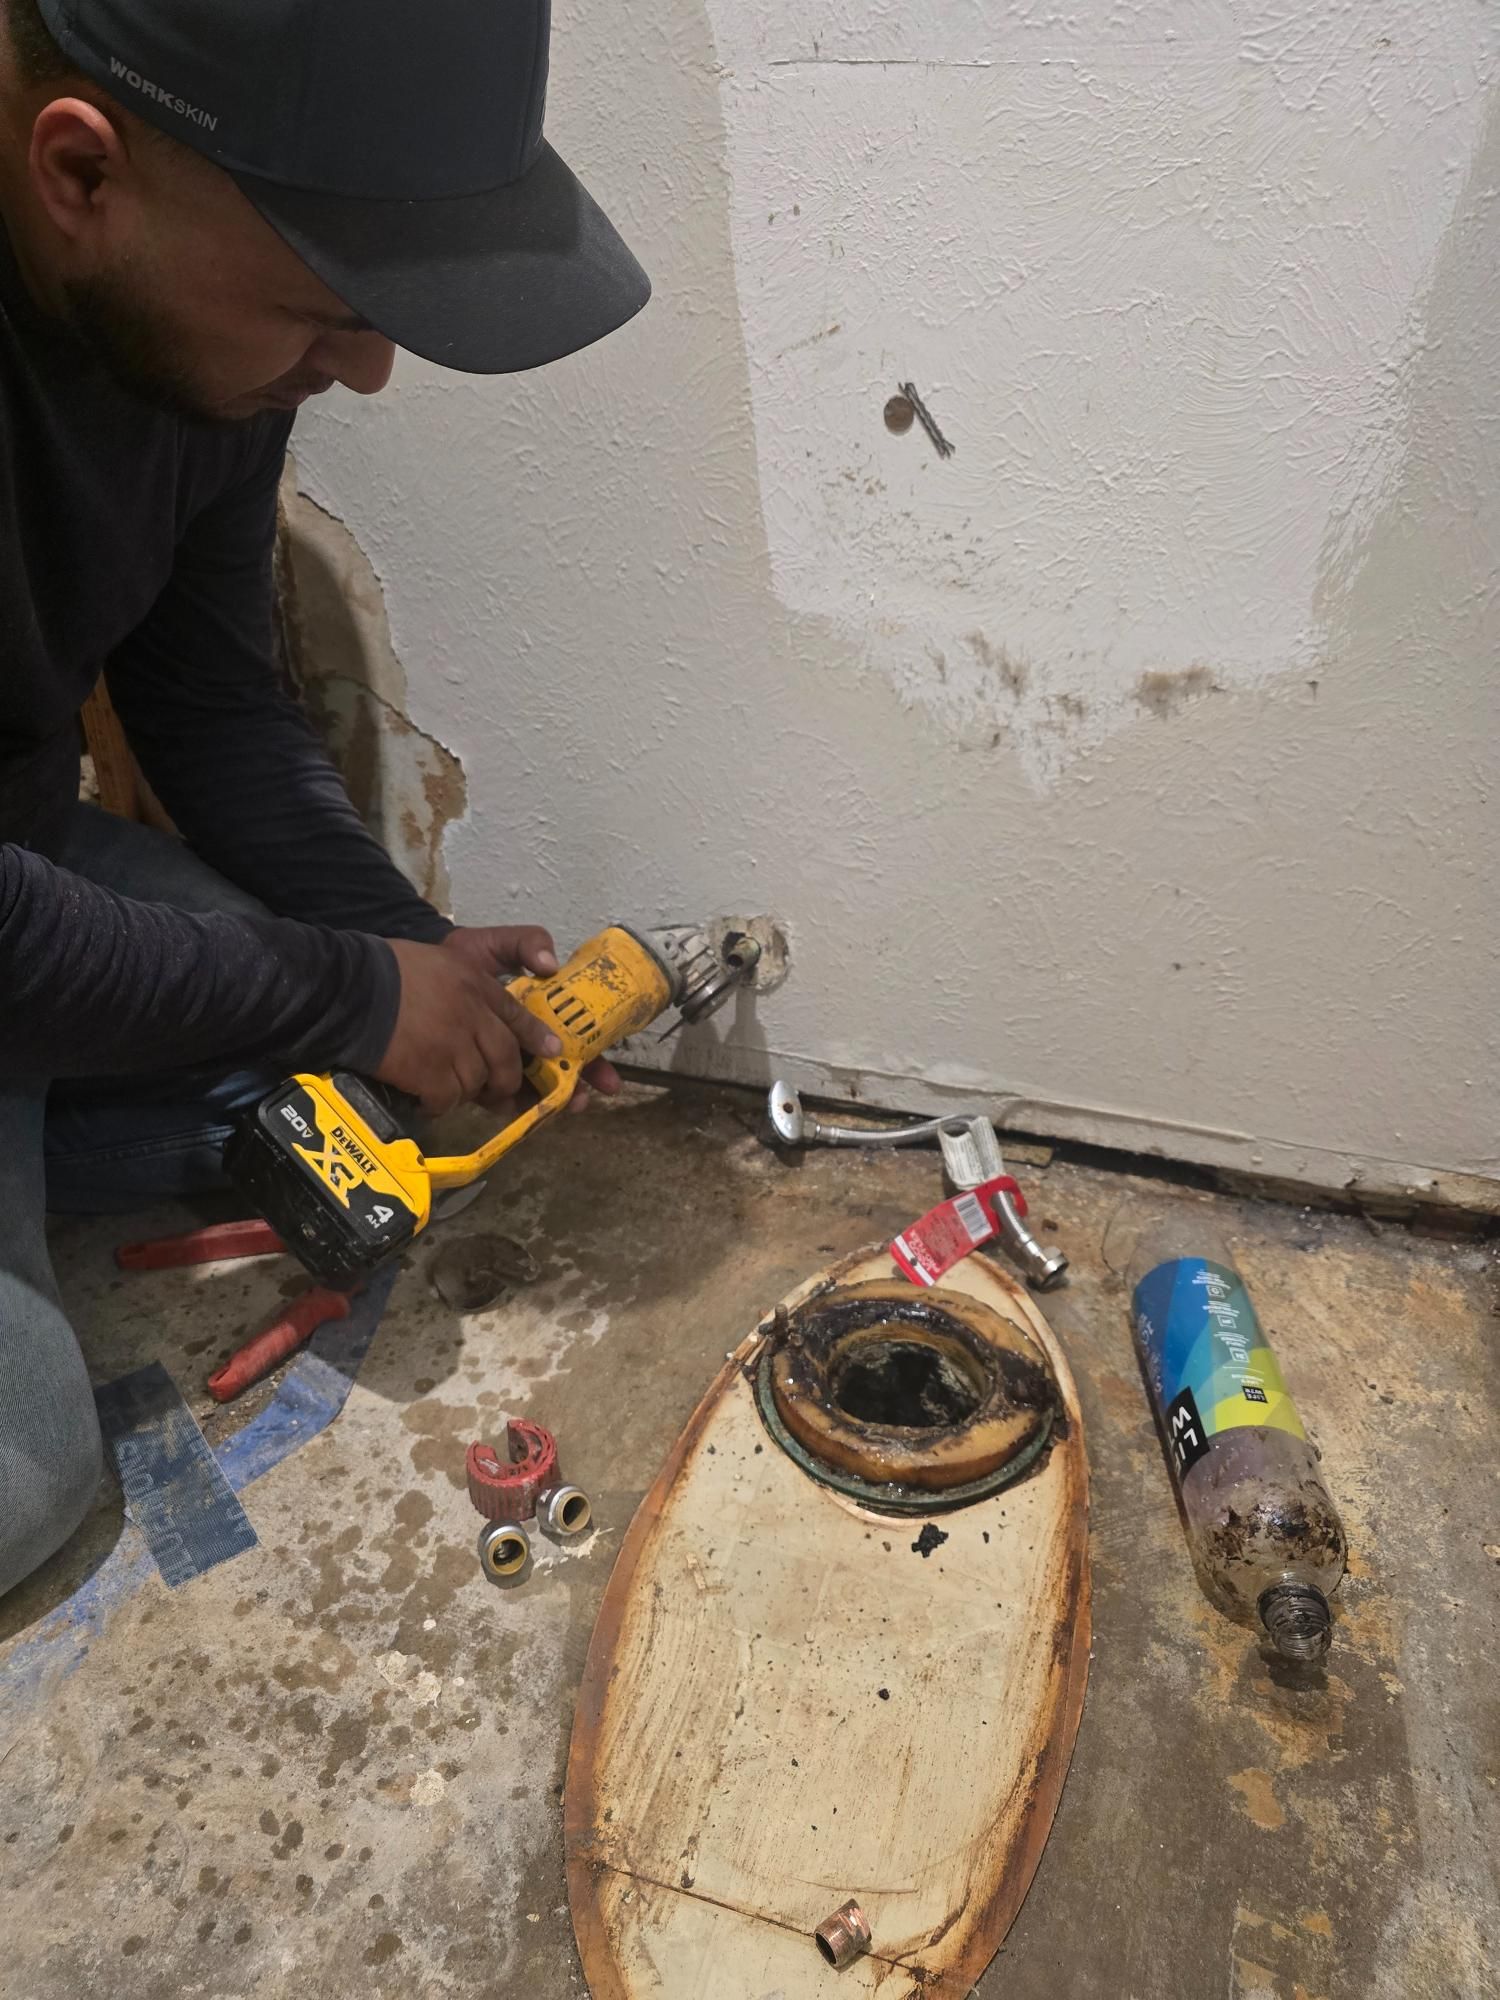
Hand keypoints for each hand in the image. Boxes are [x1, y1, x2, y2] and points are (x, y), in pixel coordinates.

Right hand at [374, 936, 562, 1116]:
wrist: (350, 990)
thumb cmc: (388, 970)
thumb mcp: (439, 959)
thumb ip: (469, 978)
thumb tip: (484, 1007)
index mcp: (474, 985)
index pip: (516, 1015)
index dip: (535, 1036)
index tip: (552, 1051)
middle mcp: (471, 1015)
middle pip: (505, 1059)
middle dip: (507, 1080)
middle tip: (499, 1091)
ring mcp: (452, 1046)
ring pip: (477, 1083)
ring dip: (465, 1091)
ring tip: (448, 1088)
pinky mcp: (430, 1072)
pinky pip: (447, 1100)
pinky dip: (438, 1104)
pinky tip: (426, 1098)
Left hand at [442, 927, 621, 1112]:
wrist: (417, 974)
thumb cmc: (463, 958)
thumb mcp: (497, 943)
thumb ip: (526, 943)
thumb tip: (552, 965)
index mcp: (539, 1013)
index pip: (574, 1038)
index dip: (593, 1058)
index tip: (607, 1077)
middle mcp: (526, 1039)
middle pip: (560, 1068)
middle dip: (576, 1086)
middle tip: (583, 1100)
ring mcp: (503, 1059)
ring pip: (533, 1086)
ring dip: (548, 1099)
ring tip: (555, 1107)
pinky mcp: (477, 1074)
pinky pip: (499, 1095)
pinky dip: (512, 1105)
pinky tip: (520, 1110)